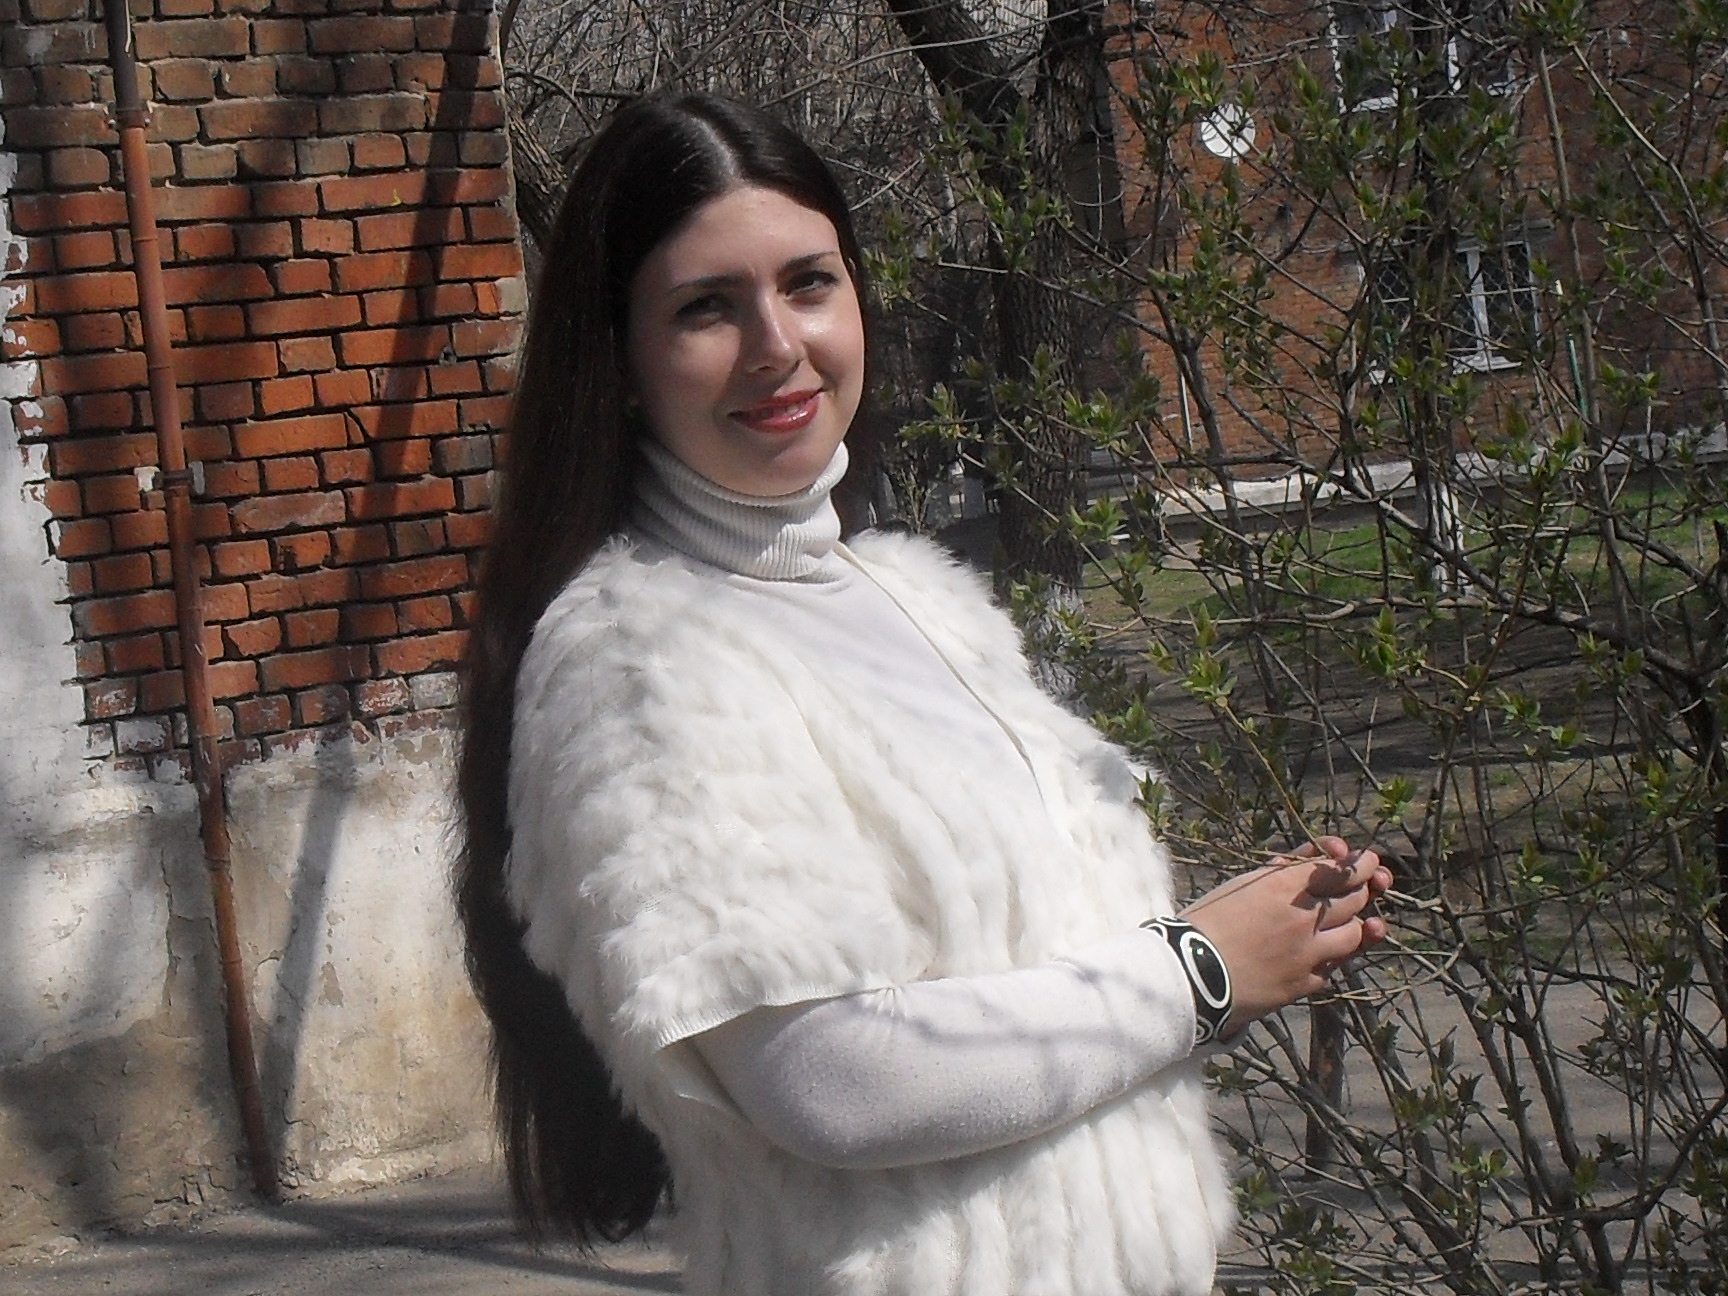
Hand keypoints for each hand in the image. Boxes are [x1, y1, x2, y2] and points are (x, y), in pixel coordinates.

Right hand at [1179, 837, 1390, 1034]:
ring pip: (1354, 935)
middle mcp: (1303, 919)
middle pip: (1354, 899)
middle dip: (1364, 888)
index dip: (1360, 864)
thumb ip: (1283, 869)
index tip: (1366, 860)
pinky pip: (1333, 966)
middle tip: (1366, 884)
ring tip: (1350, 921)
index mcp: (1283, 888)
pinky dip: (1333, 955)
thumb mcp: (1242, 885)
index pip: (1342, 870)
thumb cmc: (1207, 922)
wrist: (1190, 974)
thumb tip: (1316, 854)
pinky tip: (1324, 951)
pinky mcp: (1305, 984)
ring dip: (1356, 924)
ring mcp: (1308, 954)